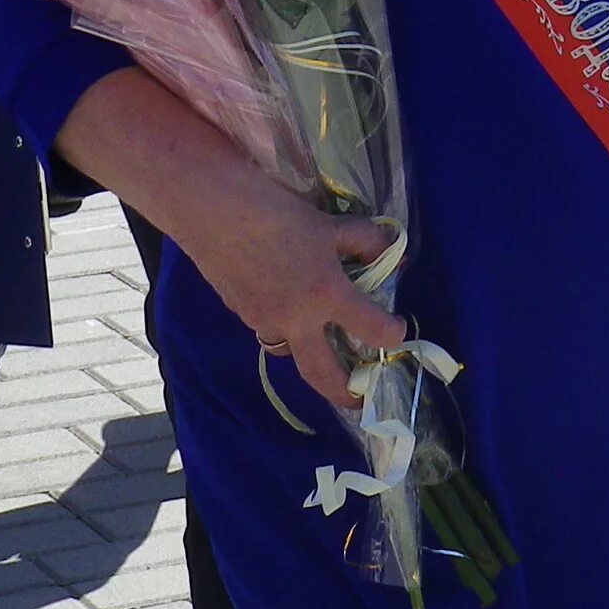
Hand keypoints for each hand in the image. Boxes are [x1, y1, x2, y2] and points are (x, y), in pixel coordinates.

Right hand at [172, 171, 405, 414]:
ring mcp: (262, 320)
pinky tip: (285, 302)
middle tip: (357, 399)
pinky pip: (268, 329)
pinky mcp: (239, 312)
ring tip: (321, 346)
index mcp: (325, 294)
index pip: (371, 327)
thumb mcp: (329, 223)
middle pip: (321, 375)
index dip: (391, 334)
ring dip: (308, 354)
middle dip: (342, 393)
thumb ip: (364, 242)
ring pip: (290, 352)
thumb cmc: (275, 210)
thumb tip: (389, 253)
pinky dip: (283, 325)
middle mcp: (295, 319)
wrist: (211, 208)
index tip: (398, 334)